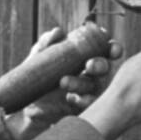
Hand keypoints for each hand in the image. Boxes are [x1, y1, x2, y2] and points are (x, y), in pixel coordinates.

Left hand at [0, 26, 122, 139]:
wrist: (27, 103)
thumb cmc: (38, 75)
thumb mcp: (38, 57)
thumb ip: (46, 43)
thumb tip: (57, 32)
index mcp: (85, 57)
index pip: (105, 50)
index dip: (112, 47)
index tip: (110, 47)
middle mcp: (91, 74)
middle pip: (105, 67)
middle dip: (100, 65)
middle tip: (88, 65)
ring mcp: (89, 92)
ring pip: (95, 86)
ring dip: (82, 83)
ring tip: (63, 82)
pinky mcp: (83, 107)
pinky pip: (90, 105)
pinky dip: (82, 101)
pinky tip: (70, 98)